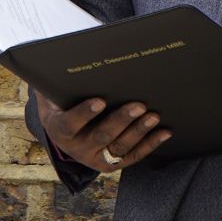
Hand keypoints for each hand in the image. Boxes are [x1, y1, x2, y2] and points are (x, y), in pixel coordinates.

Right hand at [34, 89, 171, 172]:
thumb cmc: (64, 104)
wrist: (65, 131)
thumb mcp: (57, 95)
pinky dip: (150, 144)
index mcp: (60, 130)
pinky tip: (164, 132)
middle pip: (101, 136)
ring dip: (139, 131)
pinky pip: (133, 155)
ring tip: (153, 116)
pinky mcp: (112, 163)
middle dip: (121, 120)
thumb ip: (65, 82)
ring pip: (119, 147)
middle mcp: (77, 148)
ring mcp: (96, 158)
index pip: (70, 123)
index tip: (100, 100)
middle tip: (139, 105)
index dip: (85, 113)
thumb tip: (81, 57)